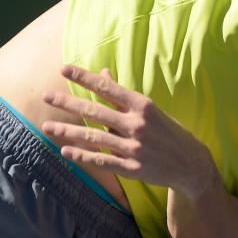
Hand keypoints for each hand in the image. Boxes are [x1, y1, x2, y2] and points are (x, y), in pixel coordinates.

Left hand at [41, 64, 219, 199]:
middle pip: (95, 111)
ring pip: (93, 137)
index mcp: (143, 105)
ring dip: (67, 131)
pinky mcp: (132, 168)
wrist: (191, 163)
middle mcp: (137, 124)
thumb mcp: (150, 109)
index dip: (84, 77)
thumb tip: (102, 74)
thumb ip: (123, 95)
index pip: (107, 88)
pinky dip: (82, 156)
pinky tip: (65, 151)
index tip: (64, 68)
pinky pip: (102, 161)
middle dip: (67, 102)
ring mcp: (134, 148)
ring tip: (47, 126)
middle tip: (46, 96)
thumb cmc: (169, 131)